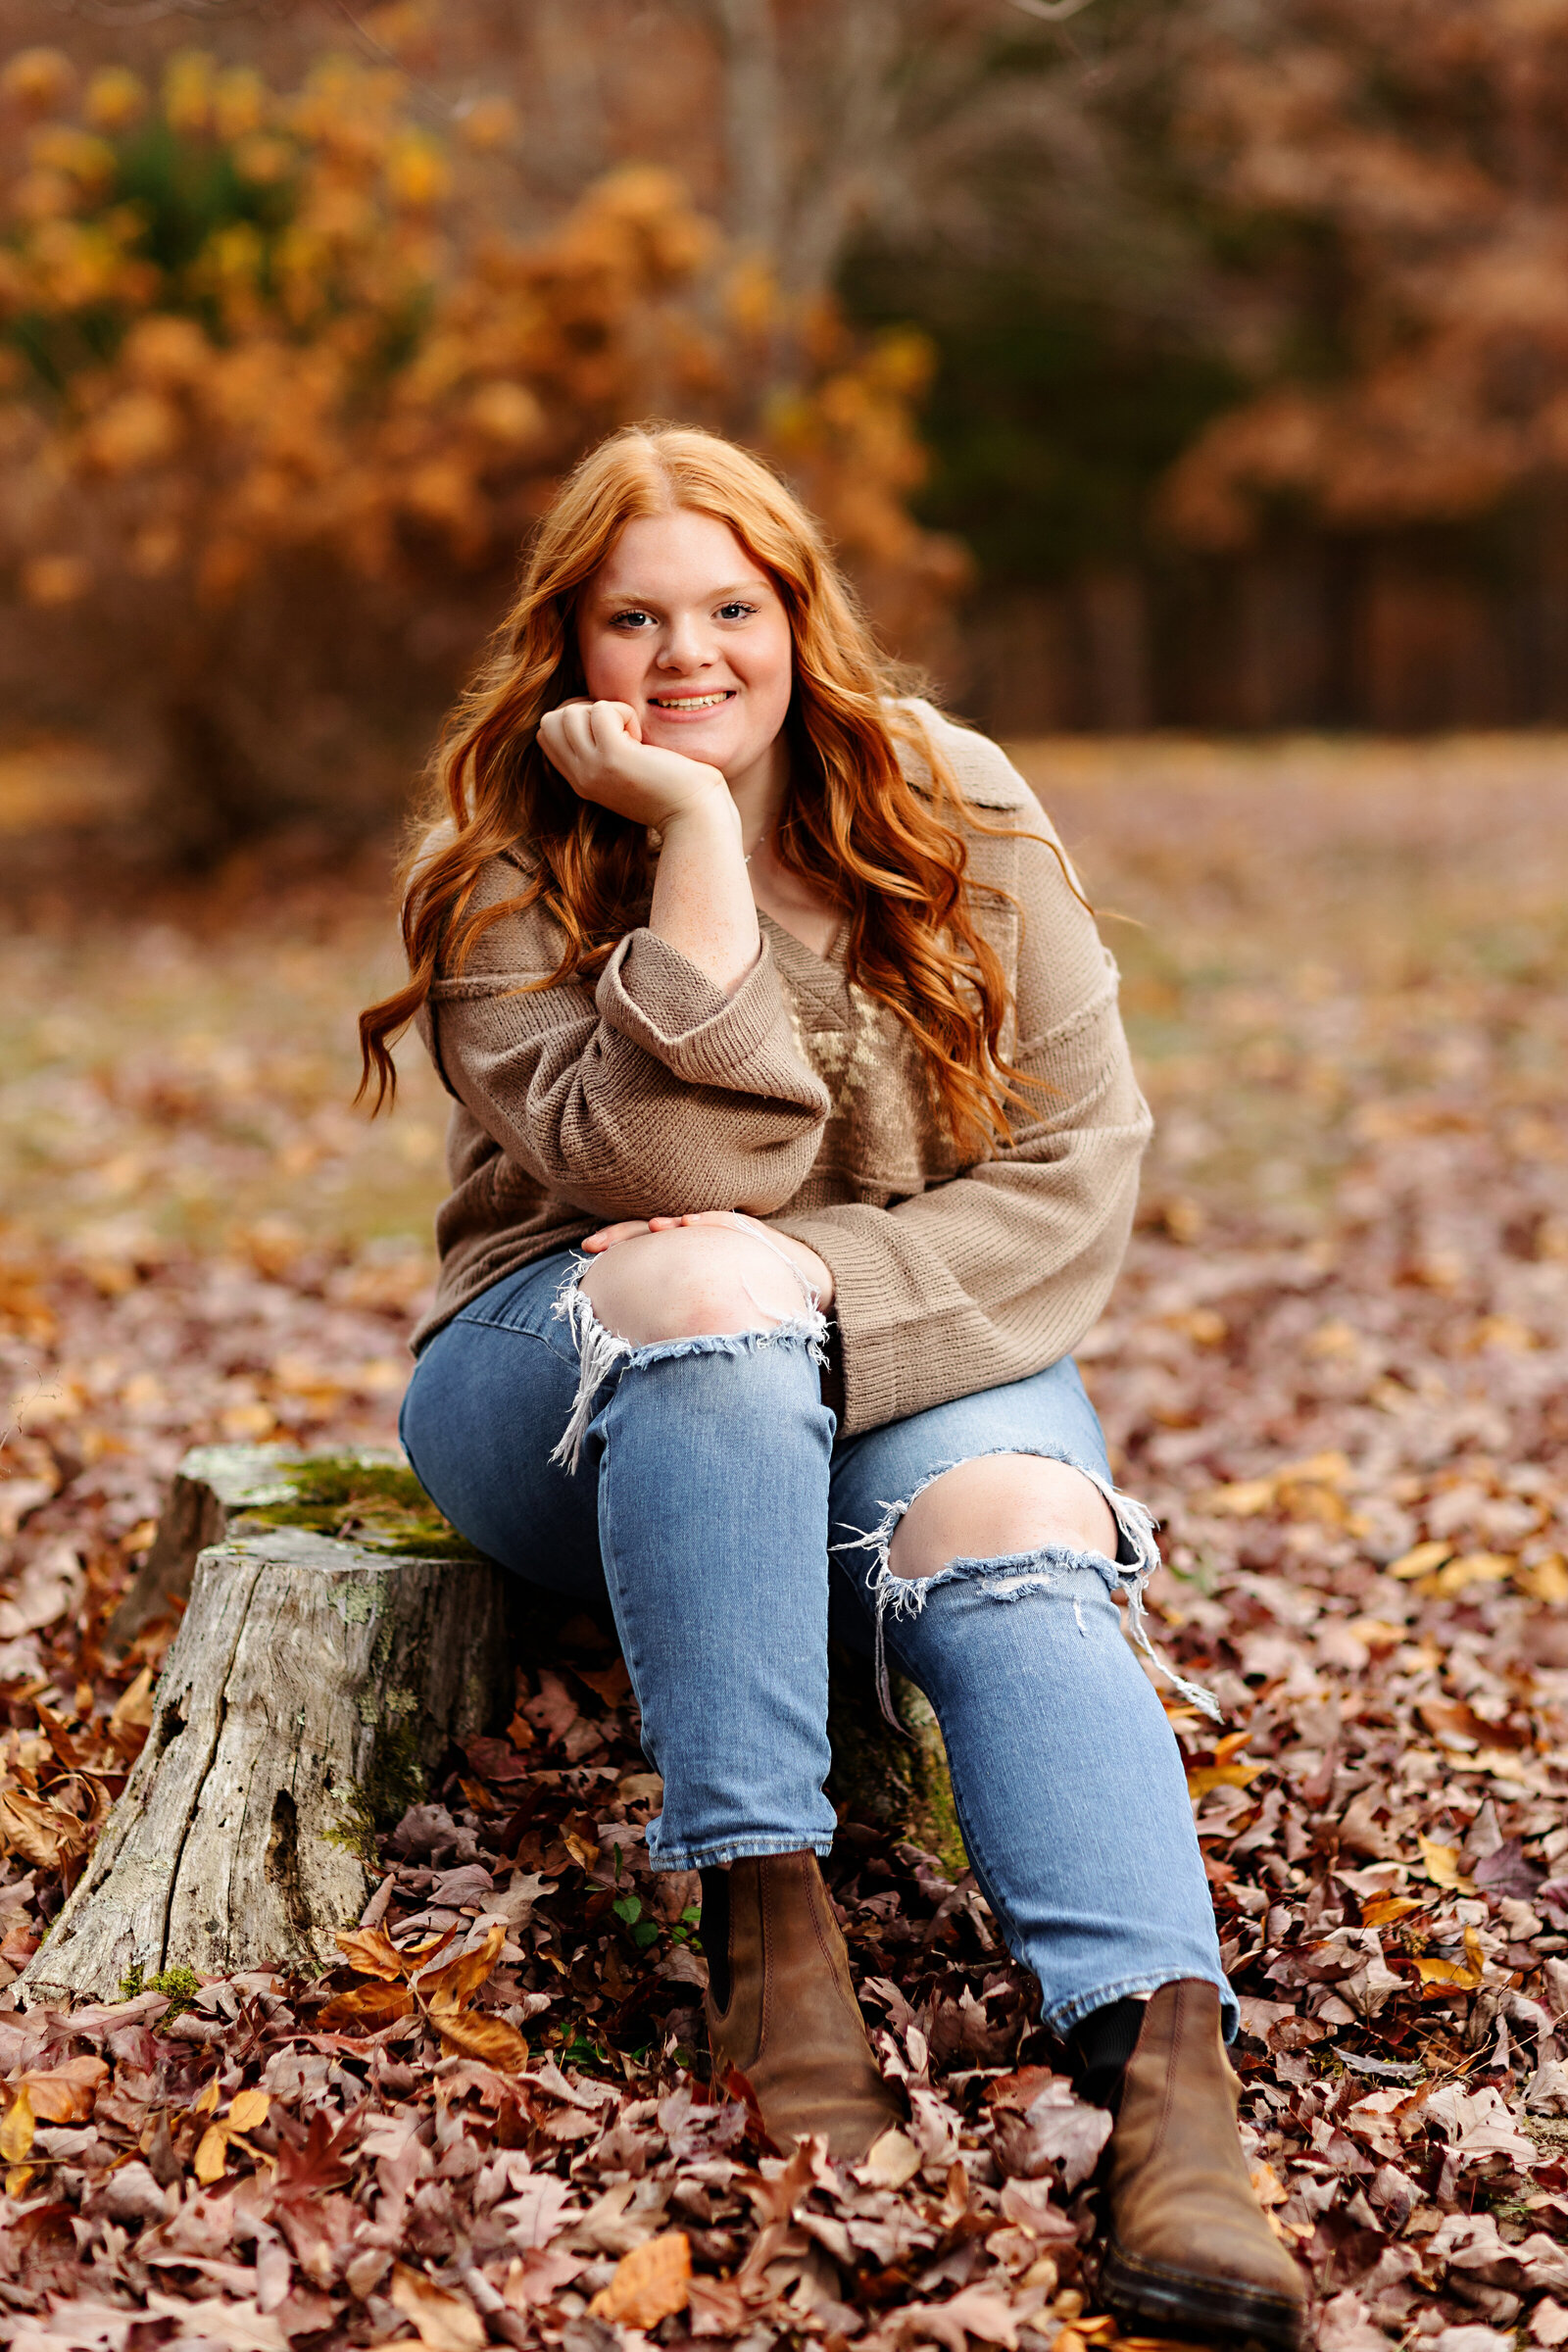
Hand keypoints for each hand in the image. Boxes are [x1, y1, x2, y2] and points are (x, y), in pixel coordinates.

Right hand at [538, 698, 729, 832]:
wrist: (693, 815)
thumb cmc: (671, 788)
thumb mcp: (624, 773)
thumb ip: (602, 752)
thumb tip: (595, 712)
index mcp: (580, 780)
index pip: (546, 733)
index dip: (572, 717)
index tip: (607, 729)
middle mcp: (580, 776)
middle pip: (550, 720)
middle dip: (582, 709)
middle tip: (618, 728)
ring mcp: (594, 768)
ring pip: (570, 713)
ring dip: (605, 710)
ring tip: (631, 734)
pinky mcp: (615, 758)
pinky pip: (602, 711)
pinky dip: (624, 711)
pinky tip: (642, 737)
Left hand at [582, 1210, 834, 1309]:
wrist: (791, 1273)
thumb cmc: (737, 1286)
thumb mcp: (699, 1291)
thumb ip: (671, 1298)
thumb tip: (633, 1327)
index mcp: (676, 1247)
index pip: (640, 1239)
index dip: (614, 1242)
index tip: (585, 1251)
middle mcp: (690, 1232)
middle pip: (651, 1227)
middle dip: (623, 1234)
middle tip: (595, 1244)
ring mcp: (714, 1228)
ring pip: (684, 1220)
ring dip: (667, 1223)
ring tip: (652, 1226)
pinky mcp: (740, 1229)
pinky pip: (721, 1223)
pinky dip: (703, 1222)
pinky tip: (687, 1223)